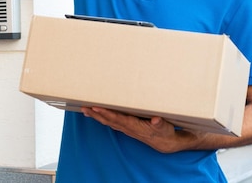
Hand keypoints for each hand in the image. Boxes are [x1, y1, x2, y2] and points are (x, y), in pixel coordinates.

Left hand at [81, 107, 195, 152]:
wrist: (167, 143)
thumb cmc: (165, 133)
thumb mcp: (165, 128)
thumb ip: (160, 124)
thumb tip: (155, 120)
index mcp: (135, 126)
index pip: (117, 118)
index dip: (106, 113)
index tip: (96, 108)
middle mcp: (128, 128)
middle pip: (109, 120)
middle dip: (96, 114)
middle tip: (84, 107)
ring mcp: (127, 128)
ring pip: (109, 122)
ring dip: (97, 116)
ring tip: (85, 110)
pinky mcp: (128, 128)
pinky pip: (112, 122)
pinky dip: (103, 118)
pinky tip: (97, 114)